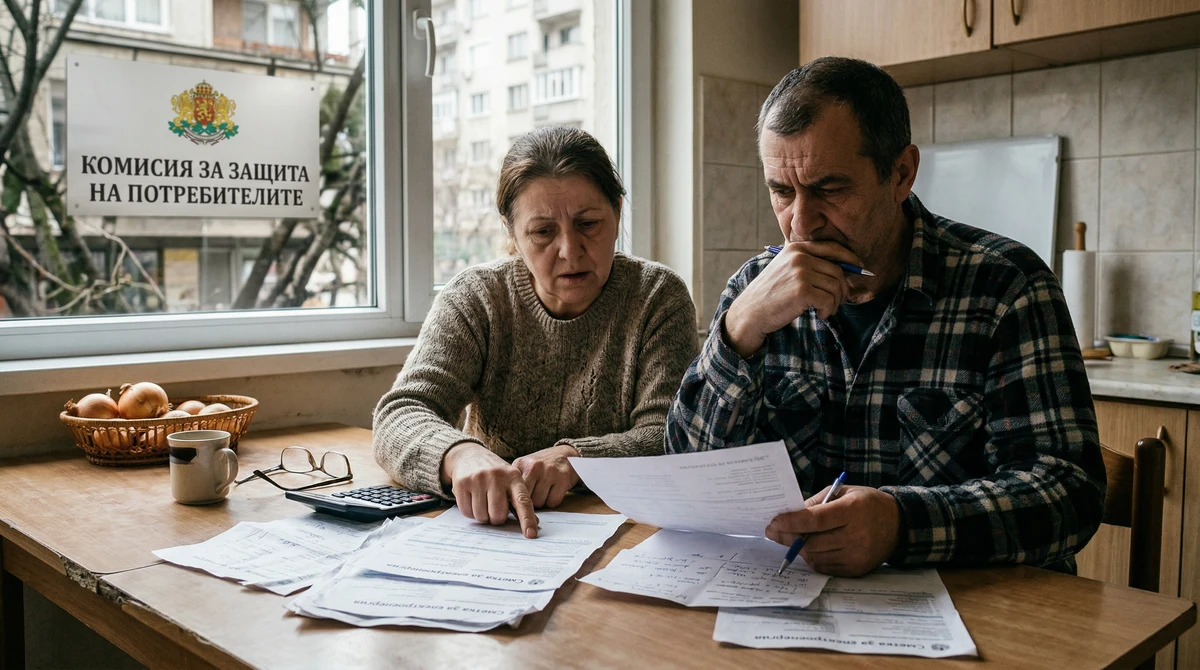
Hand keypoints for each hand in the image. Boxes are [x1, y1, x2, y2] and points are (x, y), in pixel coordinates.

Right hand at [441, 442, 538, 537]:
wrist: (469, 455)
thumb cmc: (495, 474)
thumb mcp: (510, 481)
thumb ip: (520, 501)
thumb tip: (533, 524)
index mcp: (513, 476)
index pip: (522, 501)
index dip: (527, 519)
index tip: (531, 534)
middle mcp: (496, 476)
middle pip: (498, 515)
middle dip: (496, 518)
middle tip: (494, 508)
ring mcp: (478, 479)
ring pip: (481, 516)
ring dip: (483, 515)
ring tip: (483, 501)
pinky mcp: (462, 483)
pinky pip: (467, 512)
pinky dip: (470, 511)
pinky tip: (472, 499)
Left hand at [513, 444, 580, 508]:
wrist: (564, 454)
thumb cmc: (541, 466)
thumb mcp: (524, 467)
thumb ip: (515, 482)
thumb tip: (506, 503)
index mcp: (521, 464)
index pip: (512, 491)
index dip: (517, 498)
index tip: (519, 499)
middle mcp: (534, 466)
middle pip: (526, 499)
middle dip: (531, 500)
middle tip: (536, 491)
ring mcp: (550, 471)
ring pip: (540, 502)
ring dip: (542, 501)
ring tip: (545, 490)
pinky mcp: (563, 478)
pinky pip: (553, 502)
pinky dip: (553, 500)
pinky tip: (554, 490)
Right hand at [723, 241, 859, 358]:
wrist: (750, 312)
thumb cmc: (770, 295)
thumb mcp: (786, 270)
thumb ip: (809, 264)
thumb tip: (845, 269)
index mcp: (796, 248)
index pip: (833, 248)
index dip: (850, 259)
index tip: (858, 269)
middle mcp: (799, 256)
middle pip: (838, 271)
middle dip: (842, 290)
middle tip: (834, 303)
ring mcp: (800, 272)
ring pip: (836, 286)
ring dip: (835, 303)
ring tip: (823, 310)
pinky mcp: (802, 290)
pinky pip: (830, 300)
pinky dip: (828, 311)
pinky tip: (818, 315)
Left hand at [765, 485, 900, 576]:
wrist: (898, 525)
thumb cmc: (867, 504)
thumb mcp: (844, 492)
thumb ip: (817, 502)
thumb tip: (790, 515)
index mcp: (852, 511)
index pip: (816, 520)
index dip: (791, 522)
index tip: (773, 523)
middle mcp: (856, 536)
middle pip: (812, 542)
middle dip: (789, 537)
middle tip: (774, 531)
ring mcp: (857, 556)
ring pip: (815, 556)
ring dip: (800, 548)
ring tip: (793, 537)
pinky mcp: (856, 570)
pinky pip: (824, 567)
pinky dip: (813, 558)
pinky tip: (812, 547)